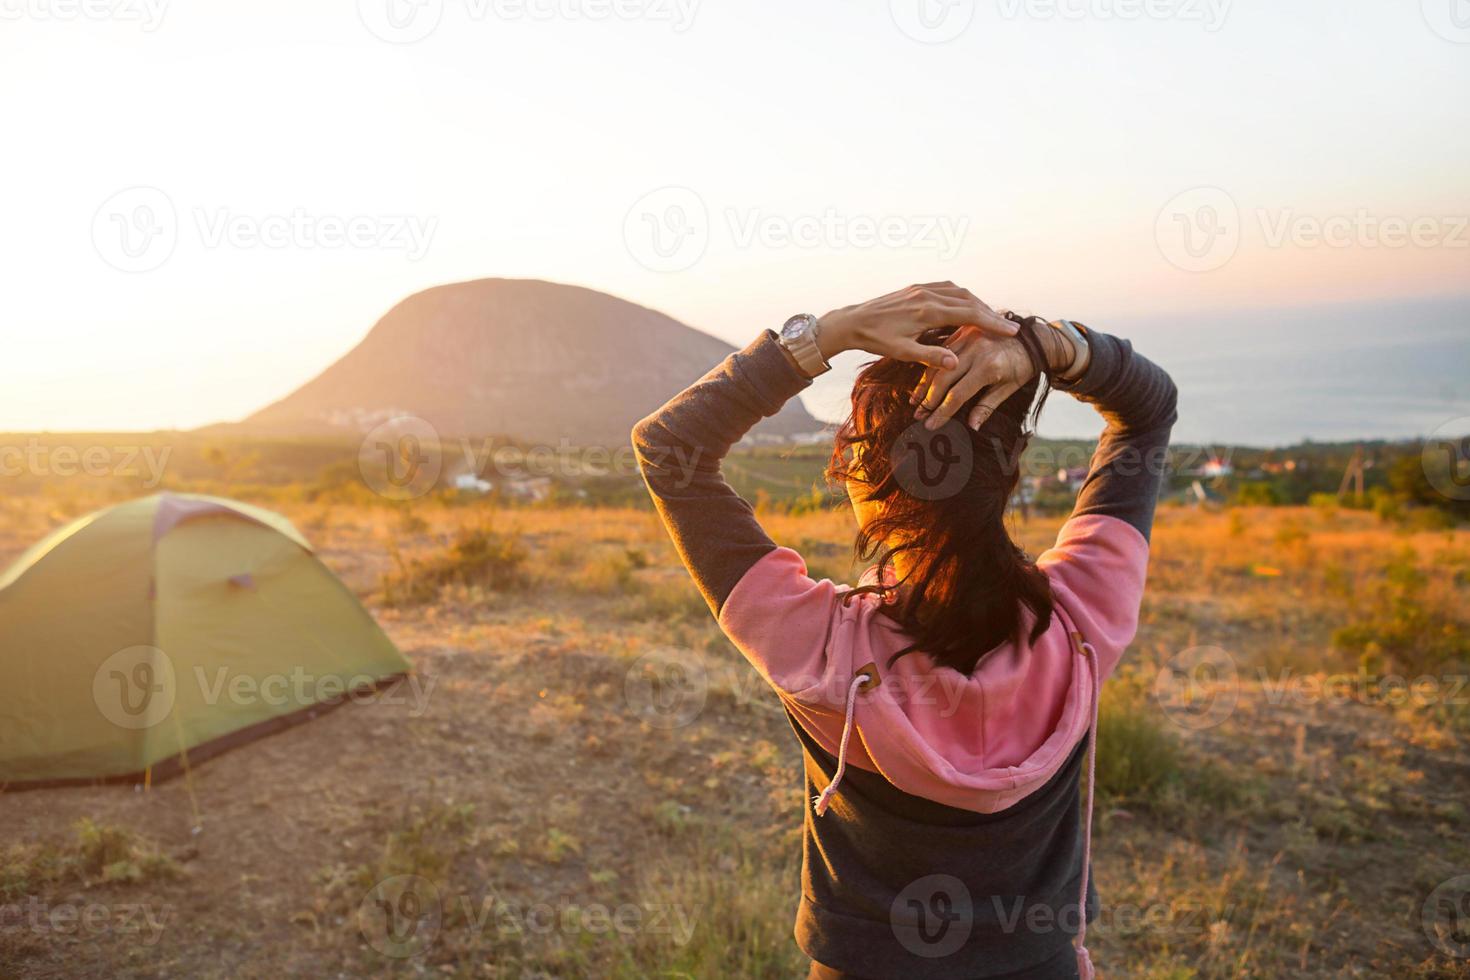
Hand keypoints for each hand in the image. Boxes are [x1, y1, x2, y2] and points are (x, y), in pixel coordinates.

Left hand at [816, 282, 1017, 369]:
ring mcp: (921, 288)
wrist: (852, 321)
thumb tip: (956, 364)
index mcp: (927, 311)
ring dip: (977, 303)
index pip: (969, 315)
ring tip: (991, 318)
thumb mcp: (903, 352)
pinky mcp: (916, 288)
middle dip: (990, 313)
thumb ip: (931, 357)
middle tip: (1009, 326)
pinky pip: (947, 288)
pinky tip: (967, 305)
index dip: (992, 323)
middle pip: (969, 300)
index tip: (1012, 332)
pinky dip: (962, 296)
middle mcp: (927, 294)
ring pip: (959, 292)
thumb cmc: (876, 340)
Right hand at [912, 321, 1070, 430]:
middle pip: (943, 378)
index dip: (943, 411)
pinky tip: (924, 382)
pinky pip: (942, 350)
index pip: (958, 394)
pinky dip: (932, 367)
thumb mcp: (1009, 388)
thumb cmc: (1023, 366)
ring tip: (915, 402)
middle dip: (929, 400)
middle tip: (919, 416)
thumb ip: (988, 406)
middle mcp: (976, 350)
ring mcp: (968, 338)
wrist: (1033, 338)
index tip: (931, 425)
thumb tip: (972, 426)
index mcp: (988, 366)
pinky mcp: (964, 331)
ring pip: (939, 364)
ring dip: (925, 384)